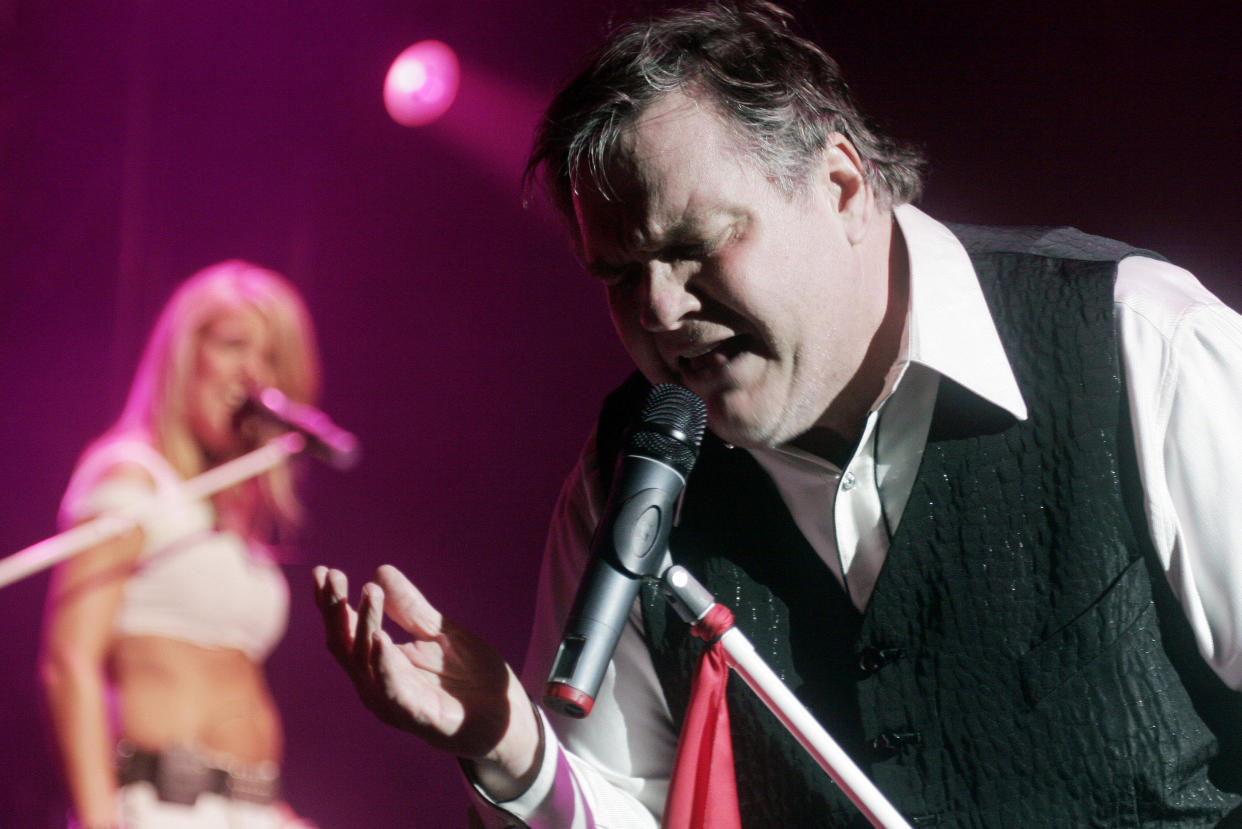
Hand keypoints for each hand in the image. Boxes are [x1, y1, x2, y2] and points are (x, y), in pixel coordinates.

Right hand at [312, 565, 541, 796]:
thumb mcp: (441, 633)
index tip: (322, 570)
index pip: (347, 630)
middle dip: (335, 610)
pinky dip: (383, 665)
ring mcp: (394, 703)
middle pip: (345, 645)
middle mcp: (378, 684)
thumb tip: (379, 571)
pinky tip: (380, 638)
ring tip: (369, 592)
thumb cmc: (471, 678)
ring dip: (364, 626)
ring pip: (366, 663)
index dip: (332, 602)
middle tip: (332, 575)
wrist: (508, 718)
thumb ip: (411, 608)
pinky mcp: (418, 717)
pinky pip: (393, 691)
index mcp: (380, 663)